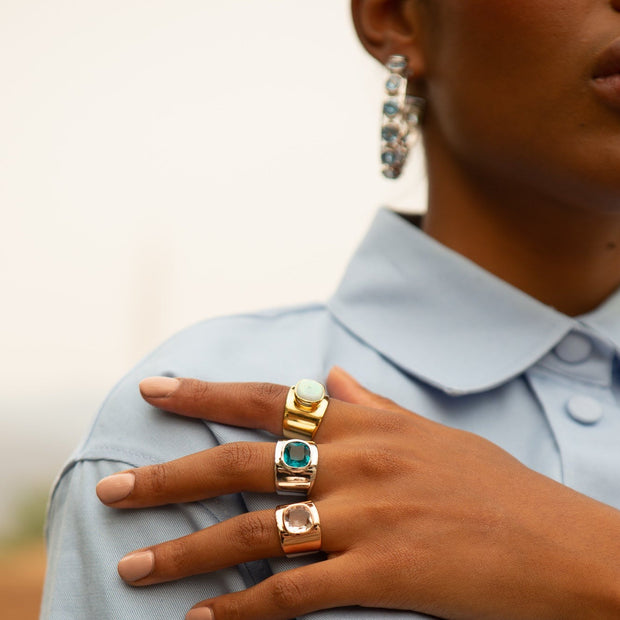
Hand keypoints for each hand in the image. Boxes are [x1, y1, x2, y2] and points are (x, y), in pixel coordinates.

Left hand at [96, 368, 619, 619]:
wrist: (560, 542)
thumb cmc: (493, 486)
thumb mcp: (430, 432)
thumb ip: (373, 405)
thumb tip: (333, 374)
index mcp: (366, 423)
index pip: (270, 399)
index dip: (207, 393)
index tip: (155, 389)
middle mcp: (357, 461)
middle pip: (243, 462)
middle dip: (171, 474)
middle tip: (113, 488)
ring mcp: (367, 516)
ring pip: (255, 530)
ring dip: (188, 551)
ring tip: (134, 564)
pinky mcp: (383, 572)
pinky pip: (294, 593)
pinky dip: (243, 608)